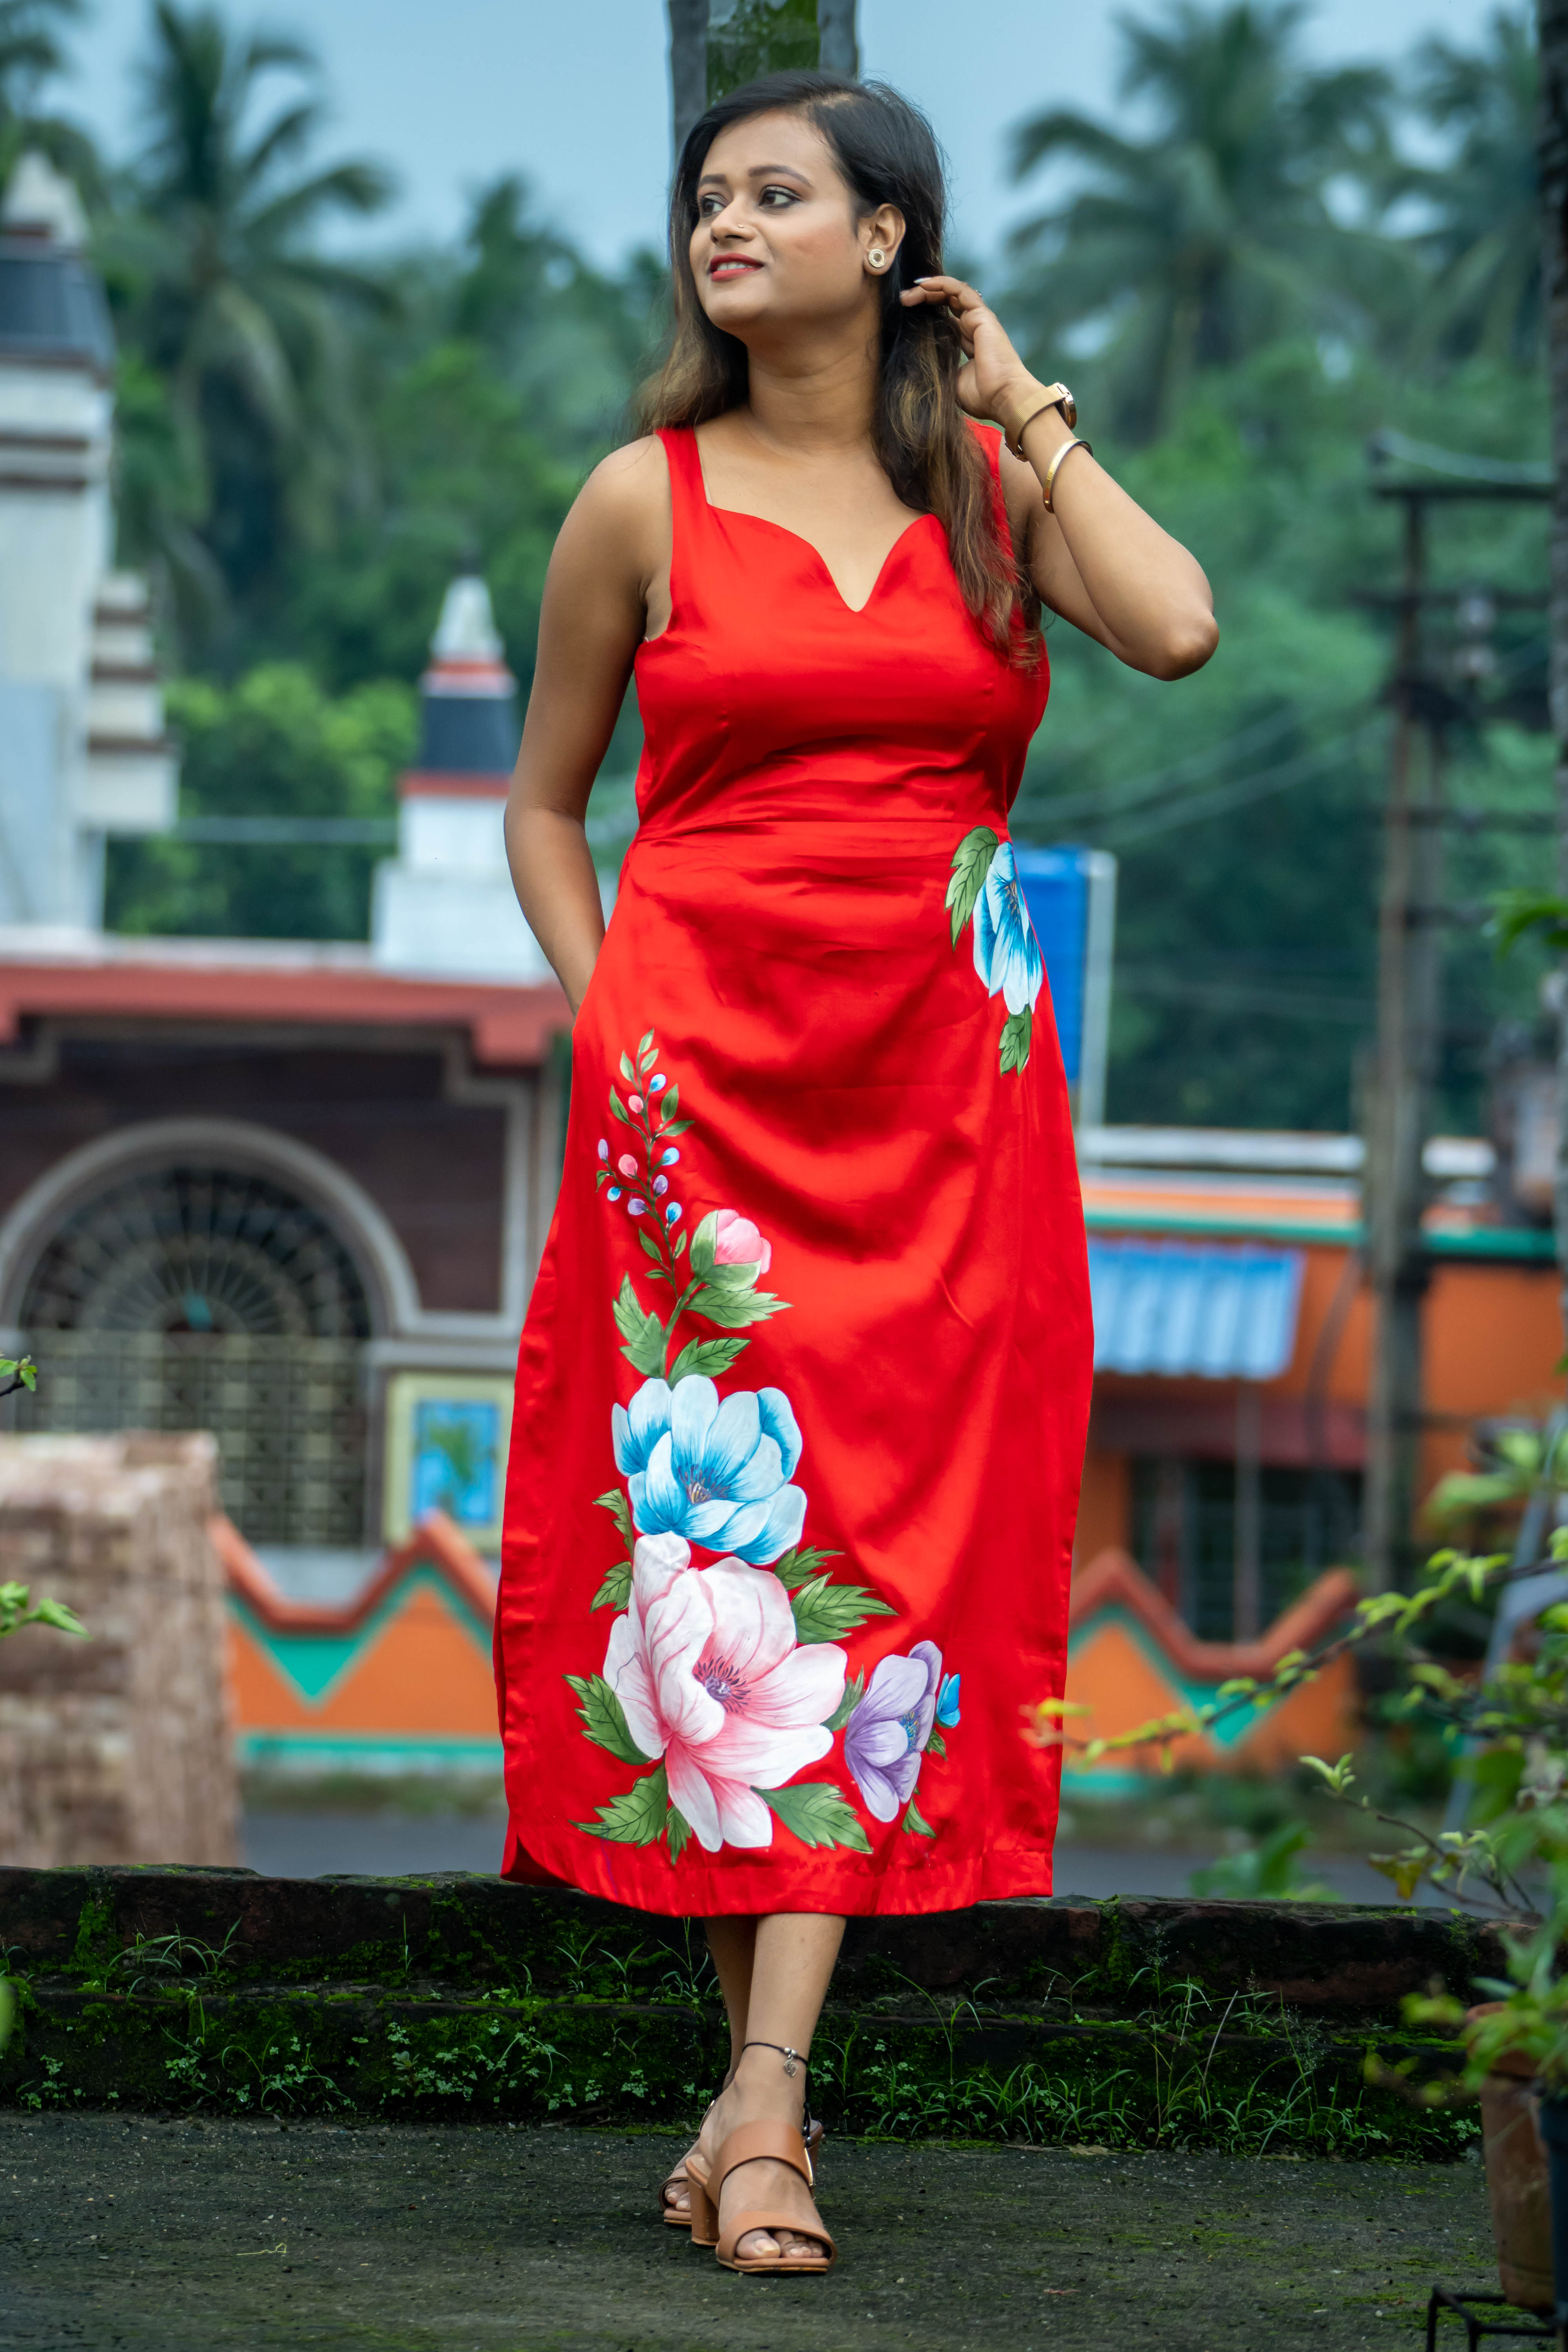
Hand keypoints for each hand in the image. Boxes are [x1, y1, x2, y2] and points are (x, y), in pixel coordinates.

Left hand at [899, 274, 1049, 441]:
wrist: (1003, 398)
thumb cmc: (981, 396)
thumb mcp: (950, 382)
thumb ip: (939, 368)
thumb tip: (919, 364)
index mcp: (967, 344)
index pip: (946, 320)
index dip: (927, 312)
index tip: (906, 313)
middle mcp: (973, 328)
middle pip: (947, 303)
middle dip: (925, 298)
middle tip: (903, 300)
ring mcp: (978, 320)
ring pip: (952, 294)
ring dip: (930, 289)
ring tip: (910, 291)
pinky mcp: (981, 315)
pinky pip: (960, 291)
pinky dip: (943, 284)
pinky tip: (925, 284)